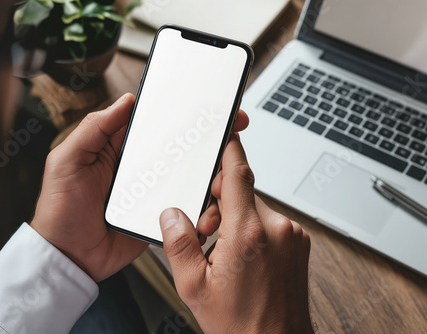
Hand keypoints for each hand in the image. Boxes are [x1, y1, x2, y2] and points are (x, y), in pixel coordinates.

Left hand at [31, 93, 249, 281]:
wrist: (69, 257)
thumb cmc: (60, 210)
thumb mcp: (67, 161)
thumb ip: (93, 129)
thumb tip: (125, 101)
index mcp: (118, 148)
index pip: (153, 123)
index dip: (178, 111)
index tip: (204, 103)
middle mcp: (139, 167)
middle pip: (177, 147)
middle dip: (205, 137)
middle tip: (230, 129)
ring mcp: (151, 192)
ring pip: (187, 175)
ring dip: (207, 171)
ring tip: (224, 168)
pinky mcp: (159, 215)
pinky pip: (184, 205)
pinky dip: (199, 202)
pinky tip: (211, 199)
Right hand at [159, 135, 312, 332]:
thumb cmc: (240, 323)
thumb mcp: (193, 286)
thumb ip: (178, 244)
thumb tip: (171, 215)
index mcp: (248, 234)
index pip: (238, 174)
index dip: (229, 149)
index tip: (225, 133)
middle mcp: (277, 228)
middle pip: (242, 191)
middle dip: (220, 202)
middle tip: (207, 234)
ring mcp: (292, 235)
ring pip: (255, 207)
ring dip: (236, 217)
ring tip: (226, 252)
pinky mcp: (299, 242)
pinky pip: (269, 221)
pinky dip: (252, 228)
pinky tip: (243, 255)